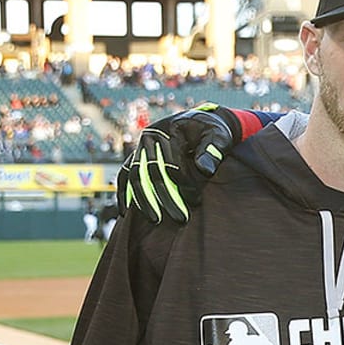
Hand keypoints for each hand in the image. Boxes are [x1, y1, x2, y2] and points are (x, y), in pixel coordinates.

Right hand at [116, 104, 240, 222]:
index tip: (196, 201)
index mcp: (168, 130)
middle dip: (165, 198)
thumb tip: (205, 170)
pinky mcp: (137, 157)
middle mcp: (149, 138)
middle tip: (180, 219)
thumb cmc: (212, 130)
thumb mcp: (219, 135)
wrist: (202, 124)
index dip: (183, 183)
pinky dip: (124, 193)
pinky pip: (124, 175)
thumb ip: (213, 150)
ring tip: (155, 220)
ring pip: (135, 176)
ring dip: (144, 200)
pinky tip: (124, 213)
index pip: (171, 162)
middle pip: (151, 172)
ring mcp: (140, 148)